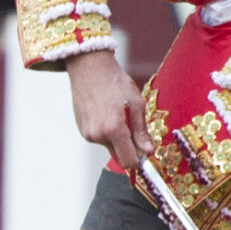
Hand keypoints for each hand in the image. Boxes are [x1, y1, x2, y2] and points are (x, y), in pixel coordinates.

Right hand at [65, 49, 154, 170]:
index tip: (145, 152)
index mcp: (114, 129)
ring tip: (118, 113)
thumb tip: (148, 150)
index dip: (139, 160)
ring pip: (109, 146)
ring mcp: (88, 134)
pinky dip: (106, 131)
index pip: (128, 161)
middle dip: (129, 148)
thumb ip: (141, 131)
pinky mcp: (82, 130)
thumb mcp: (135, 103)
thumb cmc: (114, 81)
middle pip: (119, 156)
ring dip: (117, 138)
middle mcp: (98, 135)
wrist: (89, 68)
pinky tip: (107, 112)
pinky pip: (99, 138)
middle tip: (134, 127)